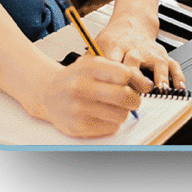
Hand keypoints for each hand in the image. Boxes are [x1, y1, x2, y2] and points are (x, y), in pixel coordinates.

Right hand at [36, 56, 151, 138]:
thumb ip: (116, 69)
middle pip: (124, 97)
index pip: (125, 75)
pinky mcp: (77, 127)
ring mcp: (78, 109)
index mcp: (88, 68)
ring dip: (123, 112)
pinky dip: (112, 122)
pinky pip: (110, 127)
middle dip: (134, 99)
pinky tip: (103, 115)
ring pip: (120, 115)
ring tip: (114, 107)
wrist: (48, 93)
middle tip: (132, 99)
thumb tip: (142, 85)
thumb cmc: (76, 77)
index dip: (132, 80)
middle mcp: (80, 87)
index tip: (130, 83)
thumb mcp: (94, 63)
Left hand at [96, 11, 184, 91]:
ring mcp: (150, 51)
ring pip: (157, 63)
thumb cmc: (112, 40)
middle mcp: (134, 48)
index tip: (112, 91)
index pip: (113, 62)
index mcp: (114, 46)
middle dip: (136, 79)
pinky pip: (173, 64)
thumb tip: (79, 83)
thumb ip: (89, 63)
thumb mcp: (96, 46)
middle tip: (135, 96)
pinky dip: (178, 75)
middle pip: (135, 63)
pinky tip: (179, 86)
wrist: (132, 22)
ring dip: (160, 77)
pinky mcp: (162, 54)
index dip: (113, 77)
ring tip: (161, 89)